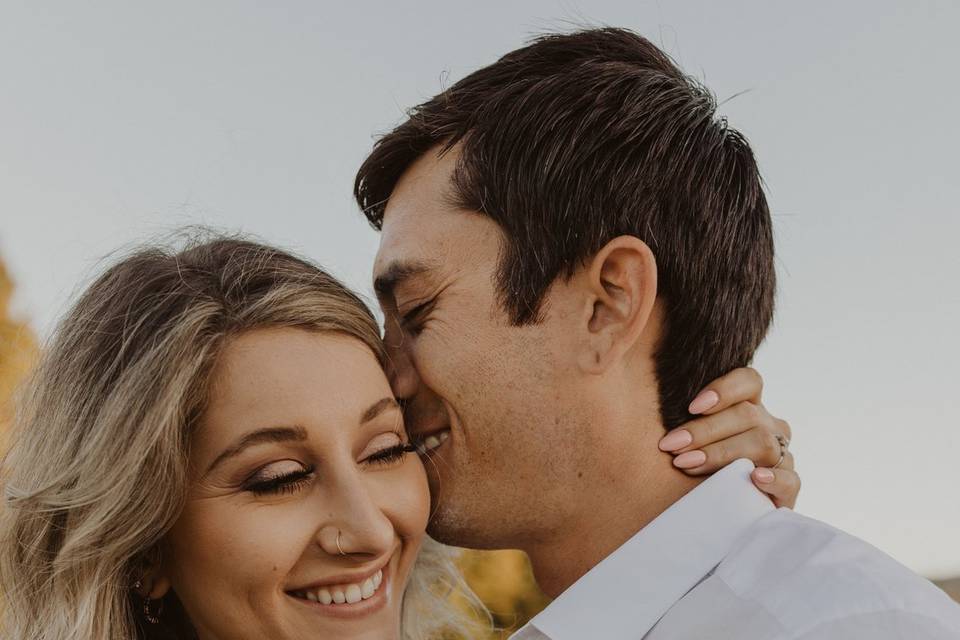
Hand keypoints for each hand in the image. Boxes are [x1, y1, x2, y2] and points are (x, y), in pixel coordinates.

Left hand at [657, 367, 799, 508]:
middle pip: (747, 415)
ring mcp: (781, 456)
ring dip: (721, 453)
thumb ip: (674, 411)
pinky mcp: (788, 490)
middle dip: (704, 430)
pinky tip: (753, 479)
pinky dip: (773, 479)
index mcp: (748, 406)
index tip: (692, 406)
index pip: (749, 381)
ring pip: (763, 444)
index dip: (724, 389)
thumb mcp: (682, 435)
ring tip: (687, 464)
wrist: (710, 513)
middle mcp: (769, 426)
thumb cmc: (689, 464)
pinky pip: (791, 480)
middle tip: (670, 445)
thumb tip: (635, 386)